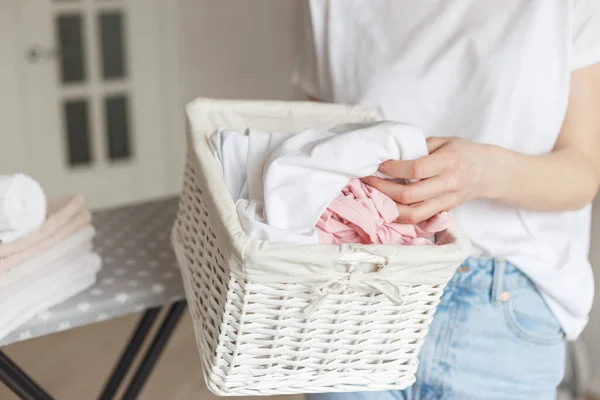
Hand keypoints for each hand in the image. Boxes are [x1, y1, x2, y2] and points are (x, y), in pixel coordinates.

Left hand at [362, 137, 492, 222]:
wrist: (488, 172)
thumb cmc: (462, 152)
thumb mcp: (443, 141)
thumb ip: (418, 148)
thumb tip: (389, 155)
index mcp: (448, 162)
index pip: (415, 169)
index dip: (392, 168)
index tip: (378, 164)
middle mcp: (448, 184)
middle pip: (409, 194)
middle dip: (382, 188)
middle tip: (367, 179)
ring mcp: (446, 201)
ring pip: (412, 213)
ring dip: (388, 206)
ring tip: (373, 195)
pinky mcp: (443, 212)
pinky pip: (417, 218)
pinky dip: (399, 214)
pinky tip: (386, 205)